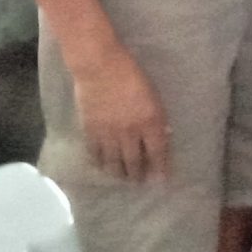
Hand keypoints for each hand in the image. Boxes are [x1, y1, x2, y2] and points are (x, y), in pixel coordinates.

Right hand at [72, 50, 170, 182]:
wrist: (99, 67)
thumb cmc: (132, 75)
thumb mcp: (154, 95)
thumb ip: (157, 118)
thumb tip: (162, 135)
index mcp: (150, 122)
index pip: (158, 152)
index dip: (160, 168)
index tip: (162, 181)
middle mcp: (130, 133)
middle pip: (135, 161)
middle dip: (138, 175)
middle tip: (140, 183)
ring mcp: (108, 134)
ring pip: (114, 162)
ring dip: (119, 173)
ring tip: (123, 179)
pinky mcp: (90, 131)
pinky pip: (95, 154)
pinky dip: (99, 163)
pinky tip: (101, 167)